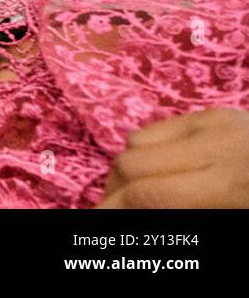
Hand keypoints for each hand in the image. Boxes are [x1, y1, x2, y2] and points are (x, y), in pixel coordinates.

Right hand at [97, 108, 248, 207]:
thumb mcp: (231, 218)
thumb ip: (178, 210)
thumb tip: (130, 205)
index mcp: (226, 184)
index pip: (146, 193)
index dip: (112, 208)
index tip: (98, 216)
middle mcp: (213, 144)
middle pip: (131, 162)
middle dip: (114, 188)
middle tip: (114, 207)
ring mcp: (211, 121)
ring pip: (137, 140)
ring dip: (129, 166)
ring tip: (136, 188)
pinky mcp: (212, 112)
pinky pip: (159, 127)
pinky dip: (150, 149)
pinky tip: (160, 168)